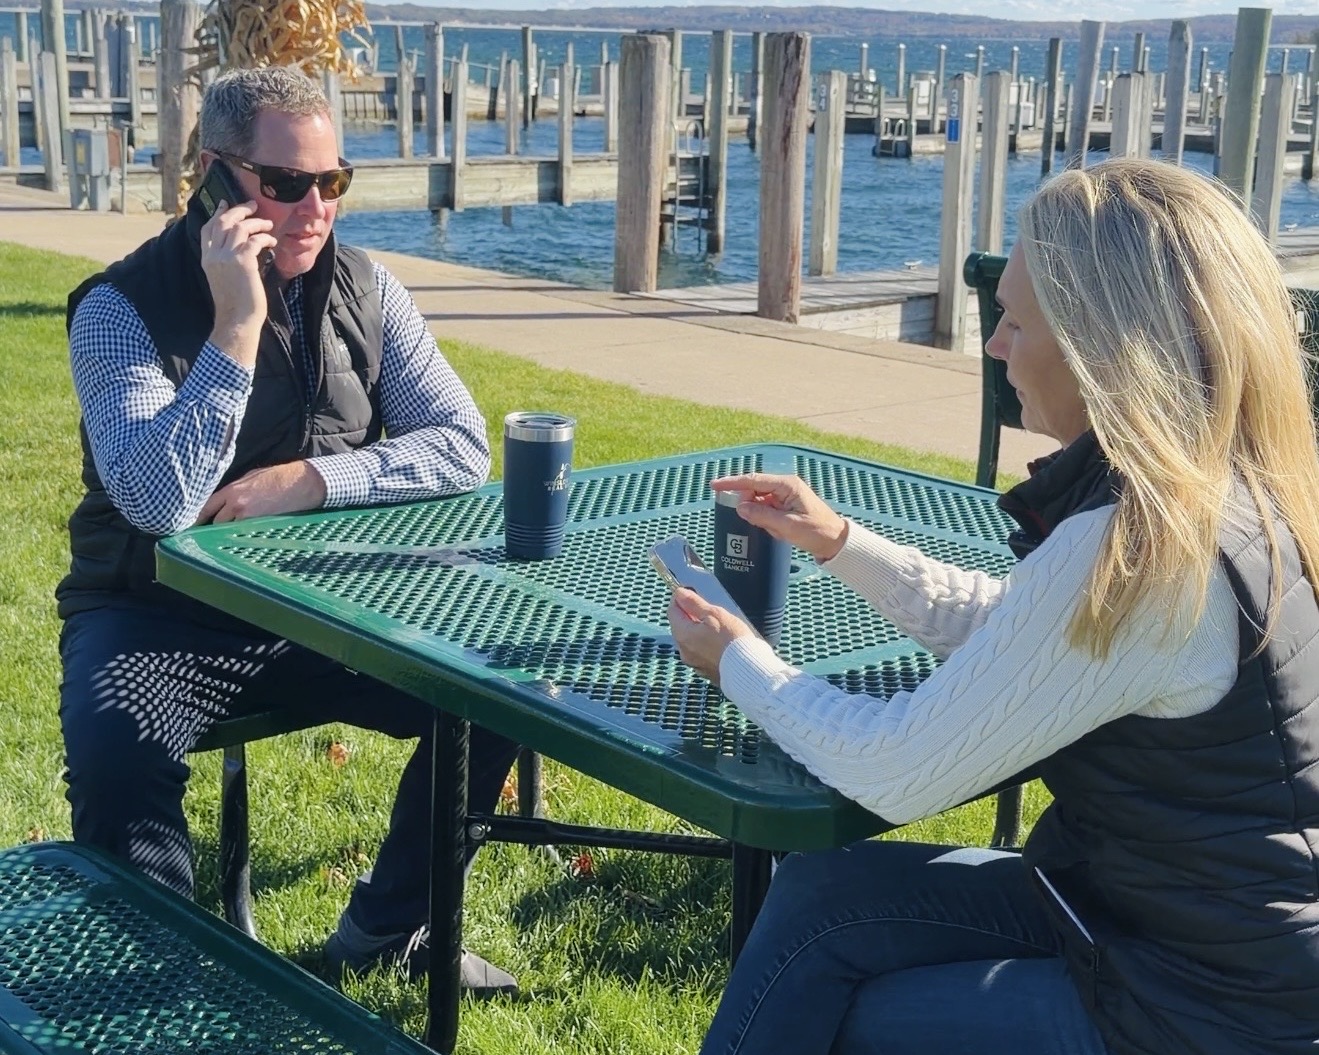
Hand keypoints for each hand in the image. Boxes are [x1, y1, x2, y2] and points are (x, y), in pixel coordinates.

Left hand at [197, 461, 327, 524]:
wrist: (300, 483)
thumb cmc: (277, 477)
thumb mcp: (250, 477)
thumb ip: (233, 489)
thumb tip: (223, 500)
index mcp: (232, 490)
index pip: (206, 507)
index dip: (198, 517)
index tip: (192, 524)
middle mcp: (236, 505)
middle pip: (215, 523)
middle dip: (213, 527)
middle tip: (208, 533)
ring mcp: (248, 517)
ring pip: (228, 531)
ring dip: (226, 532)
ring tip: (225, 535)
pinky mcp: (260, 525)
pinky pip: (243, 534)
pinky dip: (241, 535)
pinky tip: (241, 536)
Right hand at [199, 201, 276, 367]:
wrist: (237, 321)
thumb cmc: (236, 305)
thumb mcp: (224, 278)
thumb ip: (226, 262)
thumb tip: (243, 248)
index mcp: (207, 259)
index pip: (208, 229)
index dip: (217, 213)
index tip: (225, 204)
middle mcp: (214, 255)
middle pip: (223, 222)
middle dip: (238, 210)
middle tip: (252, 205)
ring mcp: (226, 257)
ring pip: (239, 227)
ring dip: (256, 222)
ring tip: (268, 224)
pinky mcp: (243, 261)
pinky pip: (254, 240)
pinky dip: (265, 237)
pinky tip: (272, 241)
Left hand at [668, 588, 755, 685]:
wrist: (747, 670)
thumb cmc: (732, 640)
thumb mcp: (714, 614)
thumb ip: (694, 603)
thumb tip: (680, 593)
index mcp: (683, 634)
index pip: (672, 610)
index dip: (681, 599)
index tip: (691, 593)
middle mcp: (683, 650)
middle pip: (680, 626)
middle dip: (690, 615)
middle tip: (708, 609)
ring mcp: (693, 662)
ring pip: (690, 640)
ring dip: (698, 630)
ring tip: (718, 626)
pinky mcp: (704, 670)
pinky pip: (699, 652)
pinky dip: (705, 644)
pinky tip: (720, 642)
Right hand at [711, 473, 848, 562]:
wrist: (836, 542)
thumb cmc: (816, 532)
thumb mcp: (788, 526)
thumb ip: (762, 516)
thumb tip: (740, 507)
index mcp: (787, 485)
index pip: (753, 480)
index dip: (732, 483)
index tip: (714, 485)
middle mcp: (785, 486)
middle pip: (754, 490)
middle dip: (749, 505)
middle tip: (753, 521)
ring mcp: (785, 496)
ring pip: (759, 501)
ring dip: (760, 516)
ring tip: (776, 530)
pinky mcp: (786, 506)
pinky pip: (766, 510)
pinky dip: (766, 520)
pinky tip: (776, 531)